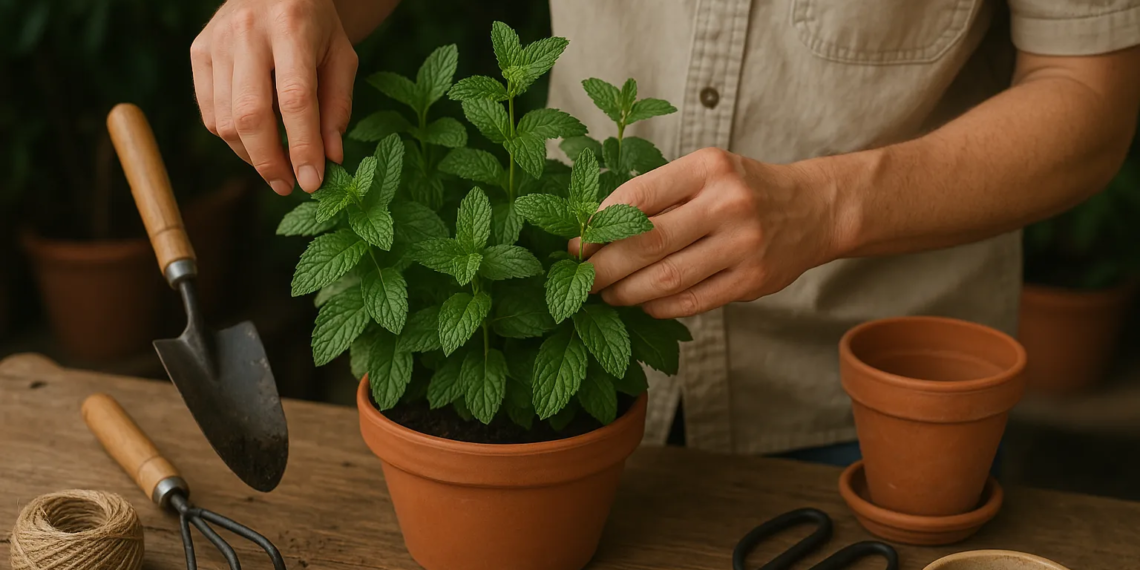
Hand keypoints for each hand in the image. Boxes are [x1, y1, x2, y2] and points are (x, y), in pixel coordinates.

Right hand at [191, 0, 357, 194]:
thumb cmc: (316, 26)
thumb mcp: (341, 57)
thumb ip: (337, 107)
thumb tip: (330, 158)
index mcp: (291, 27)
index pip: (295, 99)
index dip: (302, 146)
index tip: (312, 181)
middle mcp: (246, 32)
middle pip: (250, 115)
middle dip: (269, 161)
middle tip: (289, 185)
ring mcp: (216, 42)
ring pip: (224, 120)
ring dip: (251, 155)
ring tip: (277, 165)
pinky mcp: (198, 53)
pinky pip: (209, 113)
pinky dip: (232, 139)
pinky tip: (255, 142)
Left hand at [572, 148, 840, 318]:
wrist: (814, 209)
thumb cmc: (743, 189)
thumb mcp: (706, 173)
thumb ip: (660, 195)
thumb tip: (594, 229)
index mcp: (707, 168)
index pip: (637, 197)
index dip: (598, 225)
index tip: (576, 243)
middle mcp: (726, 204)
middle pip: (646, 242)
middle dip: (603, 265)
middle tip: (580, 277)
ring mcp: (742, 245)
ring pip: (666, 278)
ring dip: (626, 292)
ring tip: (606, 294)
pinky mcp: (753, 281)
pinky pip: (692, 301)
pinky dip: (659, 307)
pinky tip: (642, 304)